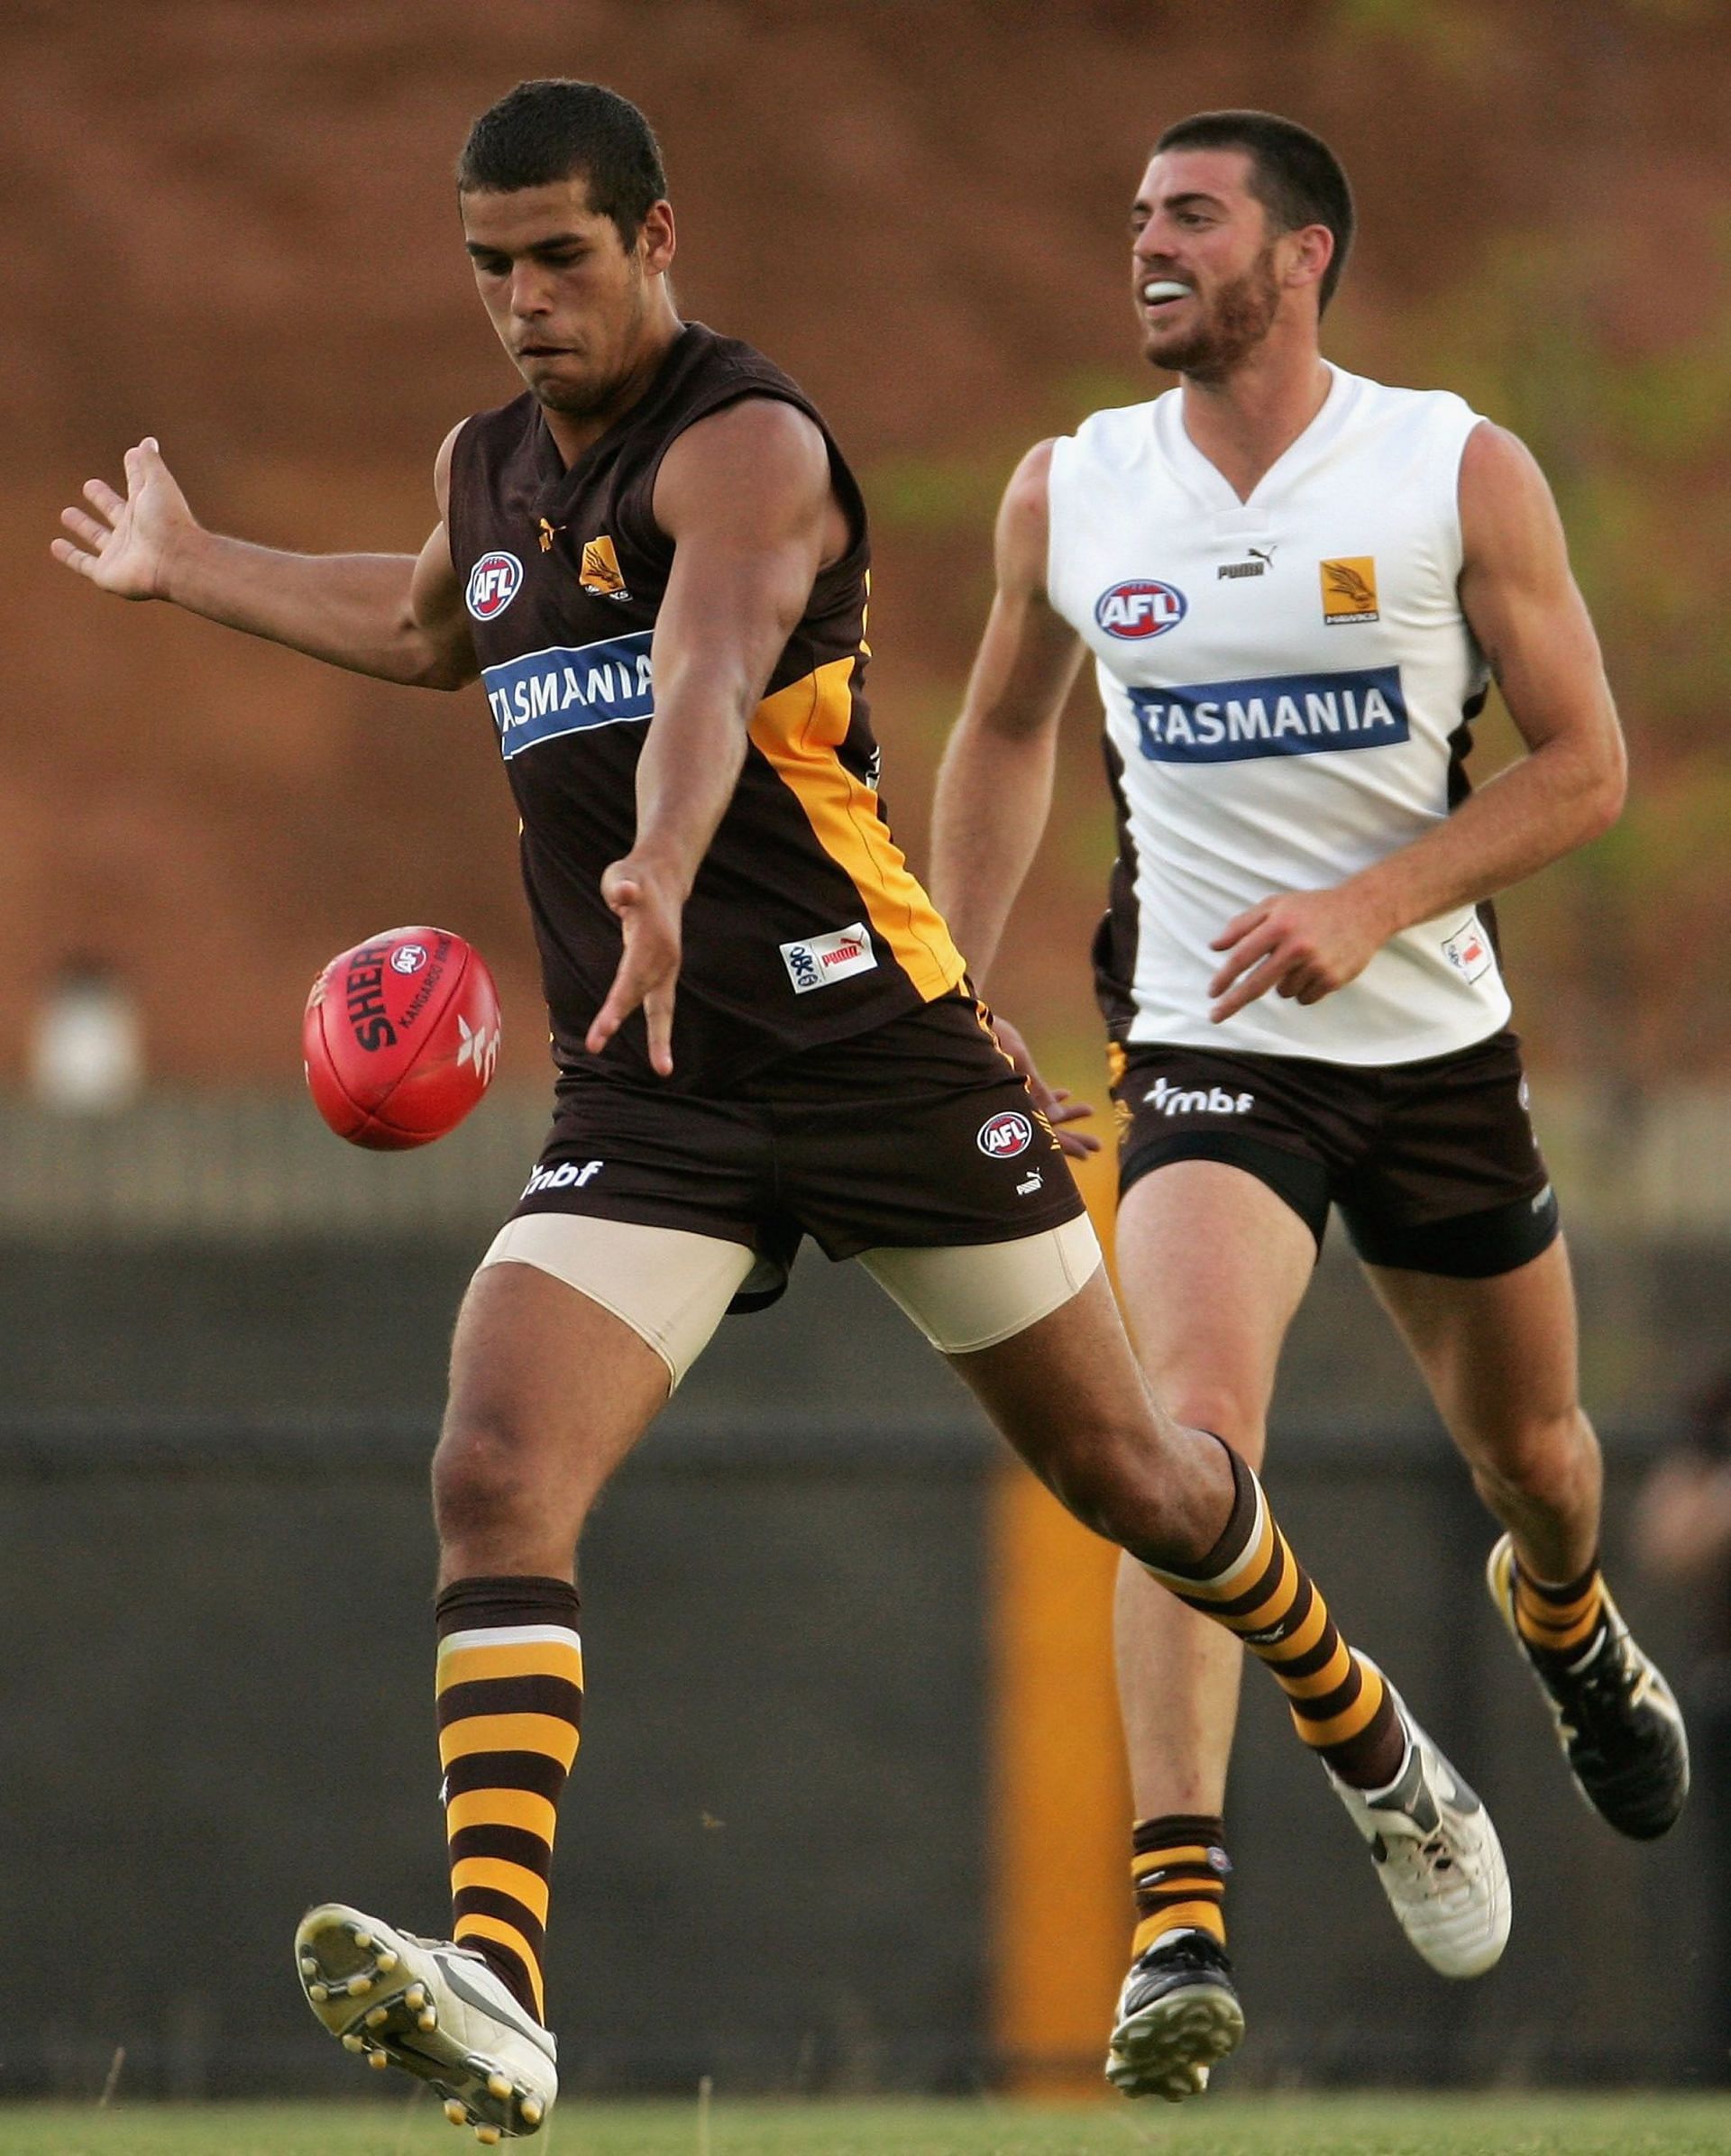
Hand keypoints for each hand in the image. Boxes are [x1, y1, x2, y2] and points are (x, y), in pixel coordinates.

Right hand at [51, 438, 195, 599]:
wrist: (174, 561)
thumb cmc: (169, 520)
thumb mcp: (158, 483)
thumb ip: (149, 462)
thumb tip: (148, 441)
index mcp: (147, 509)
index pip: (137, 485)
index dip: (133, 471)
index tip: (130, 455)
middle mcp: (134, 531)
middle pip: (114, 512)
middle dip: (103, 499)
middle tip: (90, 486)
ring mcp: (120, 553)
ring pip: (97, 538)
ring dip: (83, 526)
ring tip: (67, 514)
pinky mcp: (106, 573)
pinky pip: (83, 564)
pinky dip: (69, 556)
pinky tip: (55, 546)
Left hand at [586, 856, 682, 1074]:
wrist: (665, 878)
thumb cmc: (634, 878)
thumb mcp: (623, 876)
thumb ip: (622, 886)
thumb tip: (626, 891)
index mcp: (651, 940)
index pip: (629, 980)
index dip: (615, 1008)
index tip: (599, 1033)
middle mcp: (664, 959)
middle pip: (645, 998)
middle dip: (622, 1023)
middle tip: (596, 1048)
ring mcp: (667, 968)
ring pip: (663, 1008)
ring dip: (660, 1039)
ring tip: (663, 1069)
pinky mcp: (664, 974)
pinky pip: (661, 1007)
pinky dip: (661, 1032)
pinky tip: (661, 1057)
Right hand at [989, 1013, 1099, 1158]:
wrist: (962, 1022)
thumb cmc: (987, 1038)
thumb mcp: (1018, 1059)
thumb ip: (1037, 1088)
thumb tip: (1057, 1115)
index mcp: (1008, 1110)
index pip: (1041, 1138)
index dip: (1065, 1147)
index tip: (1087, 1154)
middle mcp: (1008, 1108)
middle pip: (1046, 1130)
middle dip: (1072, 1137)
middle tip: (1097, 1145)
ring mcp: (1009, 1098)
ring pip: (1042, 1113)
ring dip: (1065, 1114)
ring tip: (1088, 1111)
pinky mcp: (1009, 1084)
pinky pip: (1032, 1097)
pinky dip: (1049, 1096)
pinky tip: (1065, 1093)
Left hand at [1207, 883, 1391, 1023]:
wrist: (1365, 910)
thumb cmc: (1313, 907)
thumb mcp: (1276, 904)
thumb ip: (1242, 924)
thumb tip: (1214, 947)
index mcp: (1280, 925)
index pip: (1243, 957)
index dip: (1224, 977)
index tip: (1212, 993)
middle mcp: (1297, 946)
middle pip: (1256, 984)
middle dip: (1233, 1003)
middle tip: (1215, 1016)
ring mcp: (1317, 965)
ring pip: (1283, 992)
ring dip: (1284, 983)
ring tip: (1301, 961)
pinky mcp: (1334, 979)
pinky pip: (1304, 999)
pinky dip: (1304, 989)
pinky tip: (1315, 969)